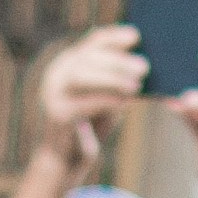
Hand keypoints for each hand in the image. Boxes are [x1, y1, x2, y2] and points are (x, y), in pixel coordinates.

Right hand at [31, 26, 143, 184]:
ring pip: (81, 76)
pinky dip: (105, 101)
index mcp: (70, 63)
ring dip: (111, 78)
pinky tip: (123, 103)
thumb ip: (118, 80)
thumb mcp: (107, 97)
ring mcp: (53, 93)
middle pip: (88, 57)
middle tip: (144, 66)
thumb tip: (143, 67)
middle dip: (117, 60)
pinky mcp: (57, 115)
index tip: (136, 36)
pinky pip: (82, 103)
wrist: (65, 161)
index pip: (93, 42)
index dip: (115, 37)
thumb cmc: (91, 126)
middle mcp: (57, 74)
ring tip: (136, 85)